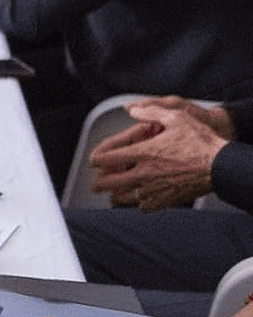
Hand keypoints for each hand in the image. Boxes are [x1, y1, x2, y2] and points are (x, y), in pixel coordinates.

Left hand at [89, 100, 229, 209]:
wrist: (222, 166)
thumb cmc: (202, 143)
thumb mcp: (177, 117)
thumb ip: (151, 112)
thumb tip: (133, 110)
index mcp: (143, 153)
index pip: (106, 159)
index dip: (96, 159)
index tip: (94, 161)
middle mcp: (144, 173)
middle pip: (109, 183)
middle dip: (99, 183)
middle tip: (96, 184)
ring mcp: (154, 189)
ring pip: (123, 198)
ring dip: (116, 195)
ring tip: (113, 193)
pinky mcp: (166, 200)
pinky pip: (144, 207)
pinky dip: (139, 204)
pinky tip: (140, 199)